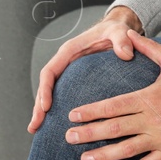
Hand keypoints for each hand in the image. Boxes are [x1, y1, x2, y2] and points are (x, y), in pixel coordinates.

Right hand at [28, 7, 143, 134]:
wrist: (117, 29)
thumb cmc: (116, 30)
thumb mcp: (120, 32)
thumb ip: (122, 40)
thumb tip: (126, 54)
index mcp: (70, 51)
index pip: (50, 71)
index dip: (46, 89)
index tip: (45, 107)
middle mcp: (64, 61)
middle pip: (45, 85)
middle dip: (38, 105)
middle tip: (34, 126)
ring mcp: (67, 71)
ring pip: (49, 91)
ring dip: (41, 110)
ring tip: (35, 130)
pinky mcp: (73, 79)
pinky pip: (59, 94)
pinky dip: (54, 109)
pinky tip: (52, 125)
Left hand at [66, 29, 160, 159]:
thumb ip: (148, 47)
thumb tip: (129, 33)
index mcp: (148, 98)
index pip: (113, 106)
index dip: (92, 111)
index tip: (74, 114)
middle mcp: (151, 120)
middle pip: (114, 129)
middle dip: (89, 134)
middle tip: (69, 137)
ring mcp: (160, 138)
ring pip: (126, 150)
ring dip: (103, 156)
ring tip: (84, 159)